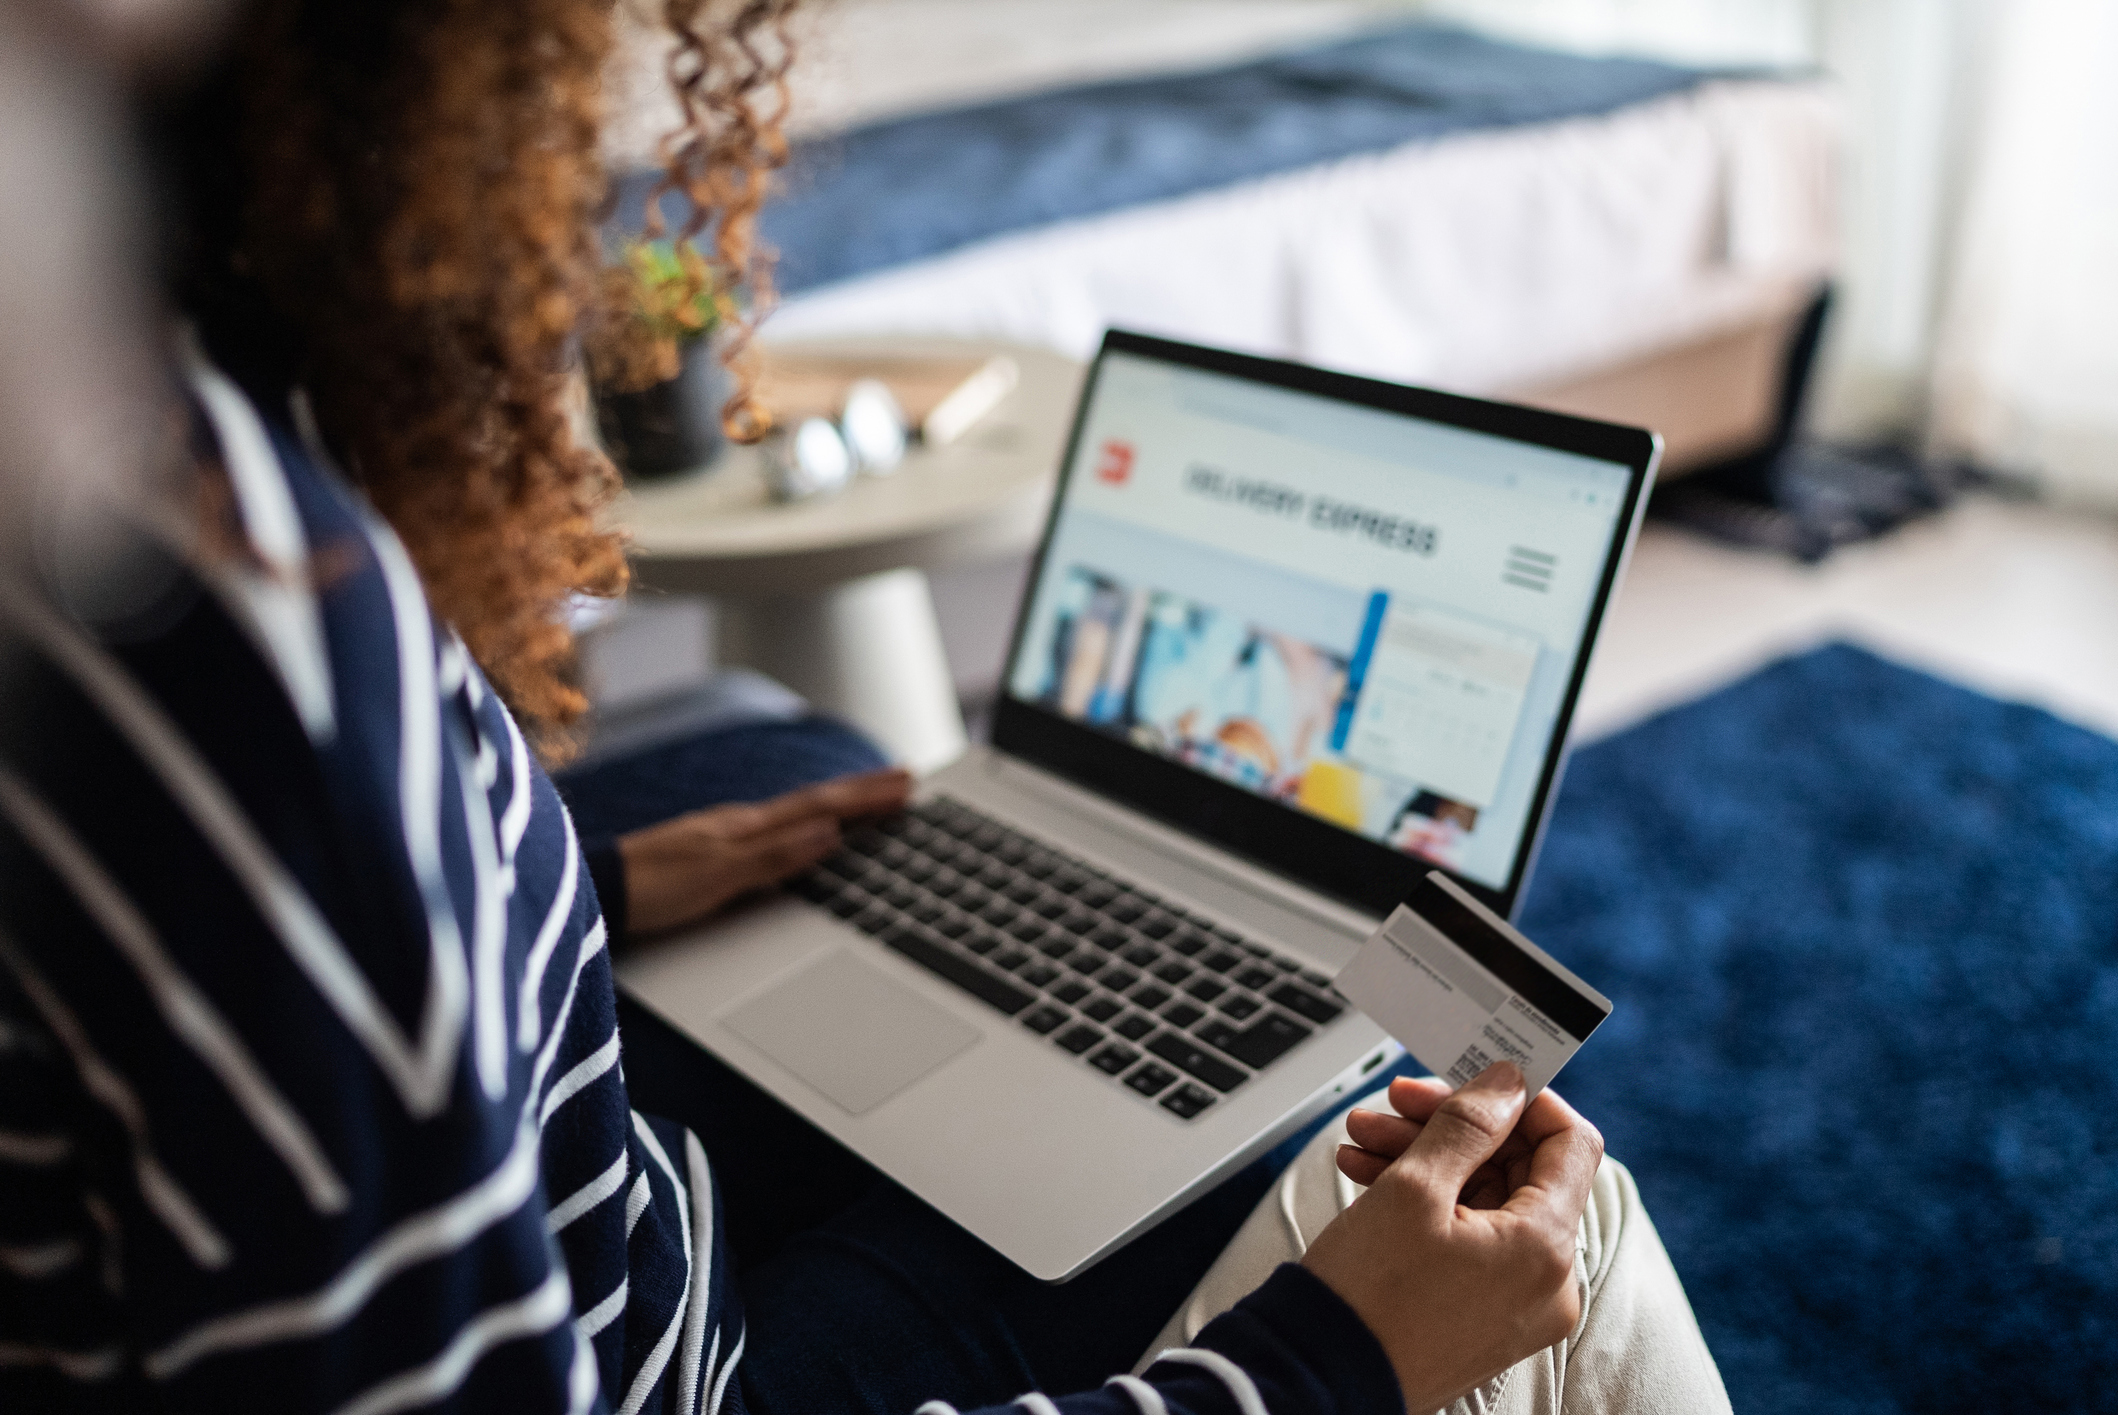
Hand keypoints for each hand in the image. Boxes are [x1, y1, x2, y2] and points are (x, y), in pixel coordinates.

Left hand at [616, 769, 911, 933]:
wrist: (595, 895)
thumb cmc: (648, 890)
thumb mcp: (717, 876)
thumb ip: (775, 855)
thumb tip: (831, 832)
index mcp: (746, 827)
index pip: (821, 806)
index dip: (866, 797)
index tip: (908, 783)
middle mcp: (739, 824)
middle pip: (814, 802)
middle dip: (863, 791)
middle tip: (906, 779)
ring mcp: (724, 835)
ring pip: (796, 812)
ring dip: (838, 802)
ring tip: (869, 796)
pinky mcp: (712, 851)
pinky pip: (776, 828)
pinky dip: (807, 821)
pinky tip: (807, 827)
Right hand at [1299, 1064, 1603, 1413]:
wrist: (1319, 1380)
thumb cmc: (1366, 1296)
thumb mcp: (1414, 1189)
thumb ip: (1469, 1124)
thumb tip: (1508, 1083)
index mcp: (1546, 1248)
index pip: (1569, 1142)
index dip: (1522, 1100)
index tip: (1471, 1079)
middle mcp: (1547, 1283)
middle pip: (1519, 1169)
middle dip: (1453, 1127)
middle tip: (1395, 1104)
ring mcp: (1516, 1304)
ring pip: (1486, 1201)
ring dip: (1428, 1159)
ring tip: (1363, 1140)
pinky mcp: (1482, 1316)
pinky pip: (1471, 1240)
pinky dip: (1427, 1204)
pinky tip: (1369, 1176)